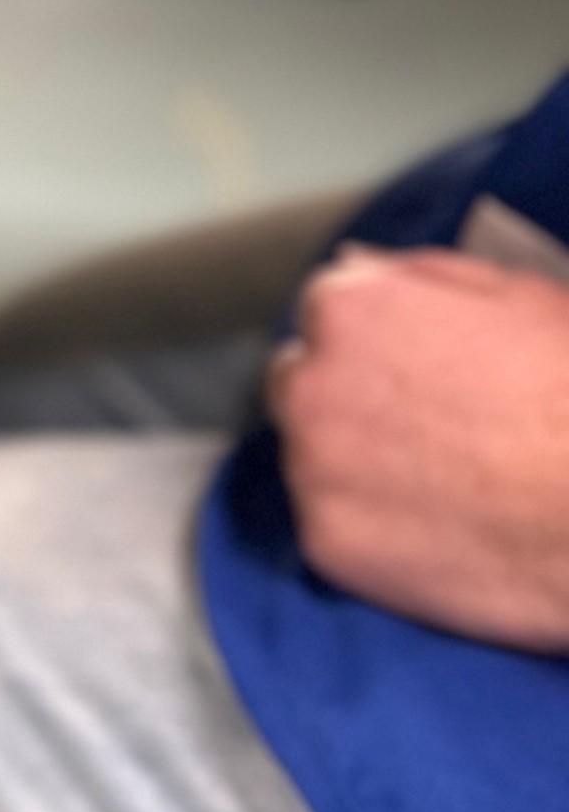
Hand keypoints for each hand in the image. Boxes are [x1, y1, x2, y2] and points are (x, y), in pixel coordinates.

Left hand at [268, 244, 568, 650]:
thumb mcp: (511, 294)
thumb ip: (415, 278)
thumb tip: (358, 268)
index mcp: (348, 308)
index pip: (323, 317)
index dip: (372, 344)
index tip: (409, 369)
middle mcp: (311, 383)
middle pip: (300, 386)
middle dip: (343, 400)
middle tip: (419, 429)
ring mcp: (313, 468)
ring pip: (311, 460)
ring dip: (352, 466)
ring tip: (438, 484)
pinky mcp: (329, 543)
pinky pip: (333, 528)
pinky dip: (371, 531)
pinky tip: (436, 530)